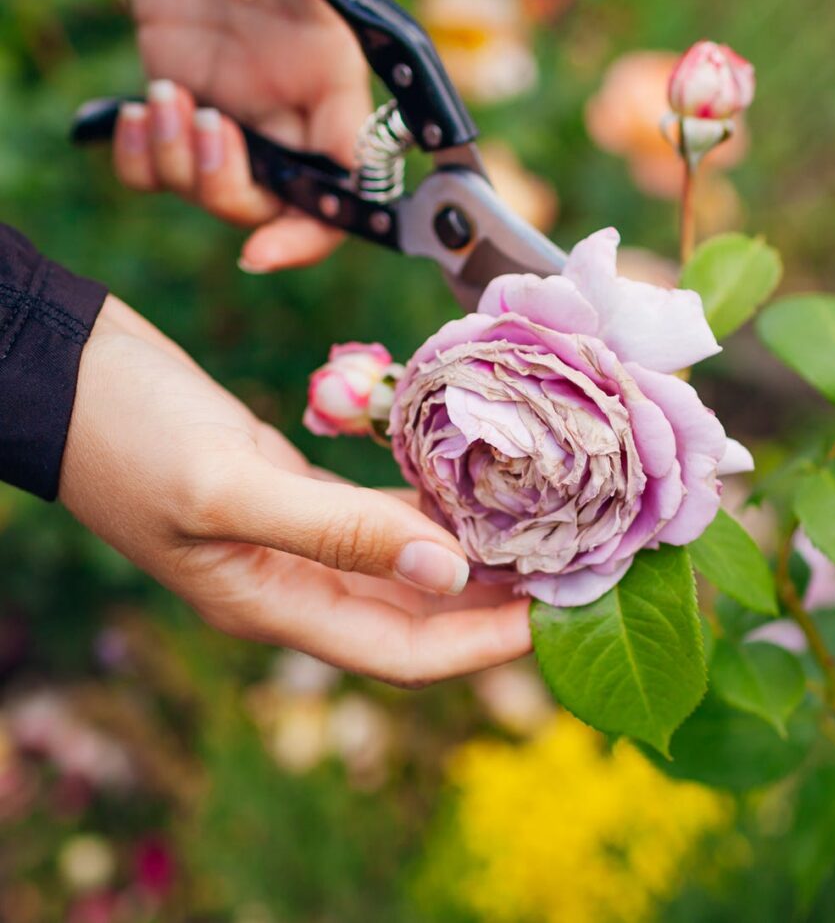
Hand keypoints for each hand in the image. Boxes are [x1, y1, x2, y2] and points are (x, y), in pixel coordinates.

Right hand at [59, 296, 531, 685]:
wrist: (69, 373)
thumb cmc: (128, 435)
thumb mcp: (227, 488)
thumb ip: (336, 532)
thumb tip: (448, 570)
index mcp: (277, 605)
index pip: (404, 653)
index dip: (484, 646)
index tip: (559, 616)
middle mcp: (297, 582)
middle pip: (418, 613)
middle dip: (496, 602)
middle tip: (574, 567)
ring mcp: (297, 537)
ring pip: (406, 559)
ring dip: (471, 547)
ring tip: (545, 523)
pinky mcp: (296, 490)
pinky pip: (380, 509)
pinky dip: (428, 499)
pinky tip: (473, 476)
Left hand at [112, 0, 370, 271]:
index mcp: (332, 74)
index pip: (350, 184)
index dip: (318, 232)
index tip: (266, 248)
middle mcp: (285, 102)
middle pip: (273, 206)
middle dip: (231, 194)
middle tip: (206, 126)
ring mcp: (229, 100)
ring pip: (212, 192)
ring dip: (177, 168)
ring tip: (162, 96)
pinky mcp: (176, 86)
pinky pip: (158, 163)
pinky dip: (139, 160)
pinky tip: (134, 112)